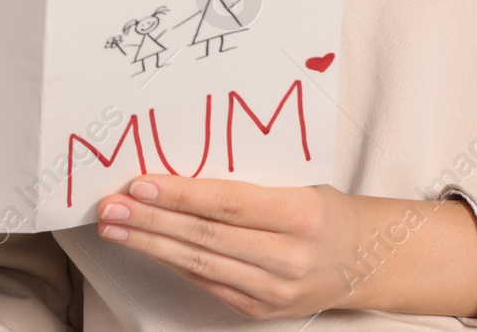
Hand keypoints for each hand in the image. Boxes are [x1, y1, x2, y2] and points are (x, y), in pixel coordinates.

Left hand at [94, 178, 476, 319]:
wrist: (366, 259)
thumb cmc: (324, 209)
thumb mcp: (298, 182)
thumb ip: (247, 181)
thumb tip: (179, 167)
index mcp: (301, 214)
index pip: (229, 203)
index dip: (181, 194)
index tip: (140, 182)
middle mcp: (288, 257)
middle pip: (206, 237)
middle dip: (151, 221)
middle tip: (110, 206)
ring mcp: (274, 290)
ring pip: (200, 264)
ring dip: (150, 244)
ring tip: (115, 226)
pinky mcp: (260, 310)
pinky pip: (208, 282)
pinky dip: (173, 263)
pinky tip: (146, 246)